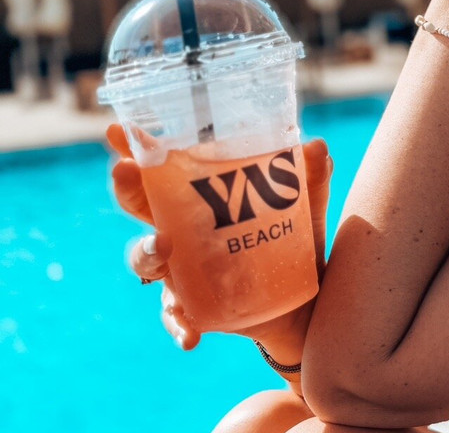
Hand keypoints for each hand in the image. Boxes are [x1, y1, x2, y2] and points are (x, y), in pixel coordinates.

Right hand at [107, 124, 333, 350]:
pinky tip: (190, 335)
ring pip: (147, 259)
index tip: (115, 130)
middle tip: (124, 172)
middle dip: (128, 188)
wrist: (307, 301)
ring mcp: (183, 272)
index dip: (135, 150)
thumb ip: (310, 178)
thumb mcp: (306, 207)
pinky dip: (179, 325)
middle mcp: (182, 233)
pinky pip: (176, 318)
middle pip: (142, 207)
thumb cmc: (296, 241)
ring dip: (147, 251)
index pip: (161, 169)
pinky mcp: (195, 308)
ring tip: (162, 246)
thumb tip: (317, 146)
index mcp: (200, 200)